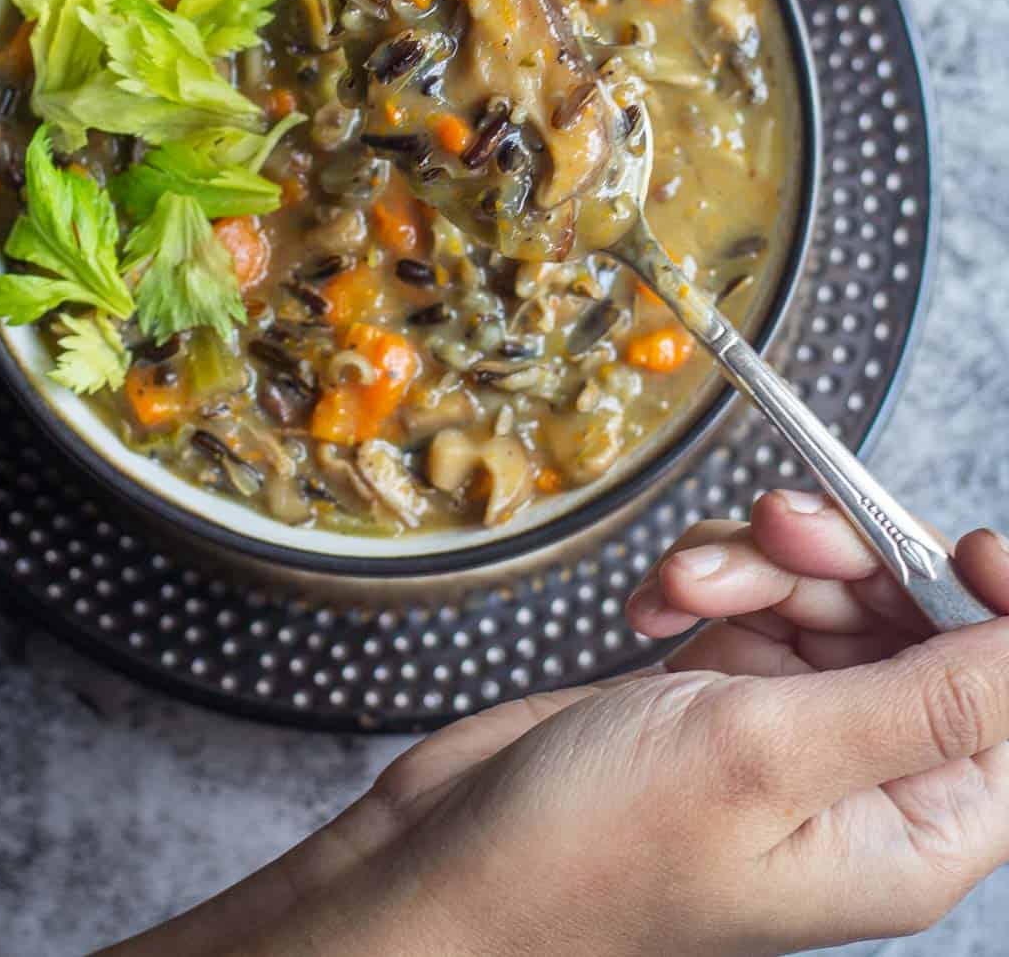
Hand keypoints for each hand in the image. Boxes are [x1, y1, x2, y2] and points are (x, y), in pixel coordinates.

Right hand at [100, 493, 1008, 956]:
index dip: (996, 611)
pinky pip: (751, 599)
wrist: (450, 862)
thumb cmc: (595, 848)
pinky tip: (655, 608)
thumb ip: (920, 695)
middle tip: (779, 542)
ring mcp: (784, 728)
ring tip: (683, 593)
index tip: (957, 544)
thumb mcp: (768, 758)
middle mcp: (859, 777)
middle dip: (841, 564)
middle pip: (909, 623)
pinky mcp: (716, 692)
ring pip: (821, 595)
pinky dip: (706, 582)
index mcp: (911, 829)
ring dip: (755, 568)